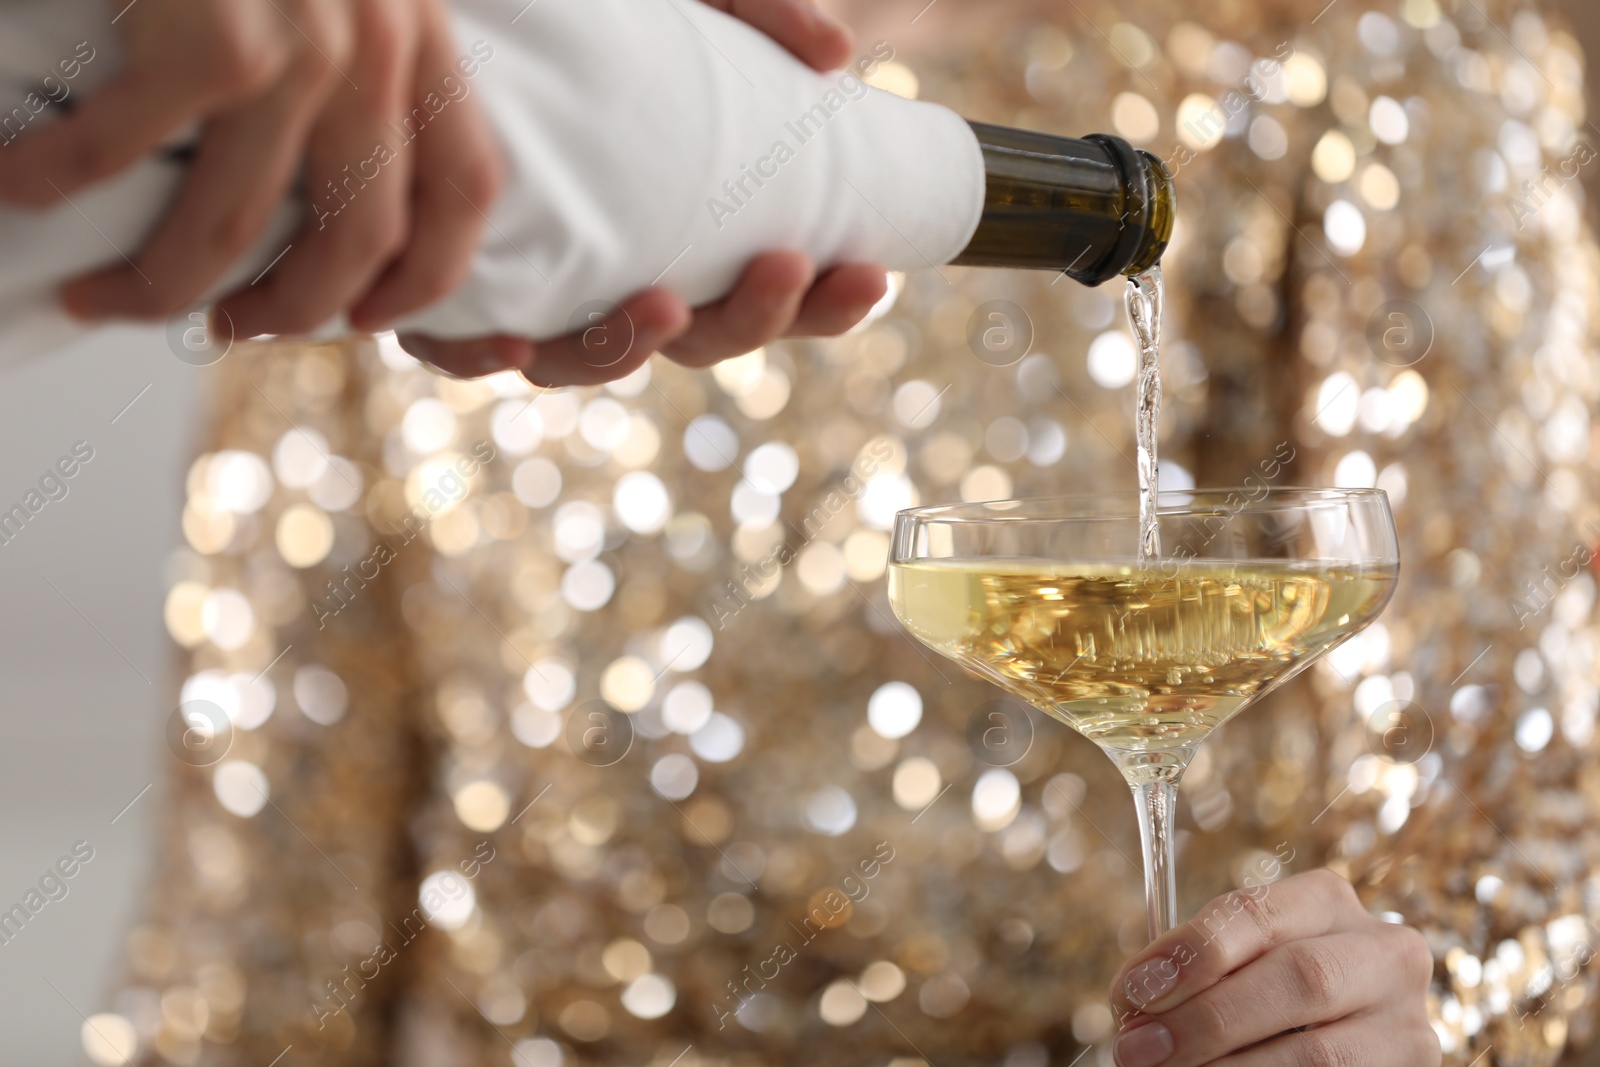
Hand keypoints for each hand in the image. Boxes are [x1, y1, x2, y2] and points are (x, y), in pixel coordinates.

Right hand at [30, 0, 501, 336]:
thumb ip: (357, 43)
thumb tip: (316, 151)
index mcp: (419, 30)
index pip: (468, 191)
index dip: (426, 276)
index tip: (369, 317)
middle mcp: (375, 43)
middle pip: (356, 239)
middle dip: (285, 311)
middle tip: (226, 328)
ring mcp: (295, 42)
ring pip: (232, 226)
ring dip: (157, 284)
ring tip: (100, 296)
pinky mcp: (203, 34)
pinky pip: (121, 153)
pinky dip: (58, 184)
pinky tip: (17, 188)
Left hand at [402, 0, 888, 383]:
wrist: (470, 5)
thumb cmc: (592, 15)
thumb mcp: (686, 1)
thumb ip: (760, 13)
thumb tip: (838, 52)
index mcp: (683, 234)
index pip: (766, 295)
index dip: (823, 307)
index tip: (869, 276)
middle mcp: (613, 272)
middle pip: (697, 341)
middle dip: (753, 321)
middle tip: (788, 266)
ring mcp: (534, 286)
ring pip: (589, 360)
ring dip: (636, 348)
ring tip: (669, 304)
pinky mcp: (442, 280)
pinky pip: (459, 349)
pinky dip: (488, 355)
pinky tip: (516, 339)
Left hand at [1108, 869, 1438, 1066]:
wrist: (1333, 1042)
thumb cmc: (1264, 995)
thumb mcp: (1235, 964)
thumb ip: (1194, 971)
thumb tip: (1132, 1001)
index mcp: (1327, 903)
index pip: (1258, 913)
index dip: (1193, 953)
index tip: (1134, 991)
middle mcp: (1384, 954)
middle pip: (1299, 978)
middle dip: (1208, 1018)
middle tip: (1139, 1048)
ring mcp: (1408, 1023)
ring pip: (1322, 1052)